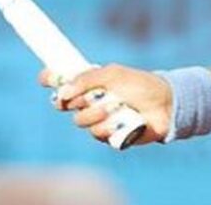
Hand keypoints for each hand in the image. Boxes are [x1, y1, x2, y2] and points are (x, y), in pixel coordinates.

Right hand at [39, 65, 172, 146]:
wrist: (165, 104)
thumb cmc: (140, 85)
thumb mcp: (113, 74)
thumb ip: (86, 79)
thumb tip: (63, 91)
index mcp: (89, 83)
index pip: (62, 81)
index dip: (51, 80)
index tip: (45, 79)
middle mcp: (89, 101)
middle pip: (64, 104)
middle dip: (75, 100)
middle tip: (89, 95)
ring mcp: (97, 118)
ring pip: (80, 121)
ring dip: (96, 113)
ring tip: (115, 106)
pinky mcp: (108, 134)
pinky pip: (96, 134)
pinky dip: (107, 126)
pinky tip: (121, 120)